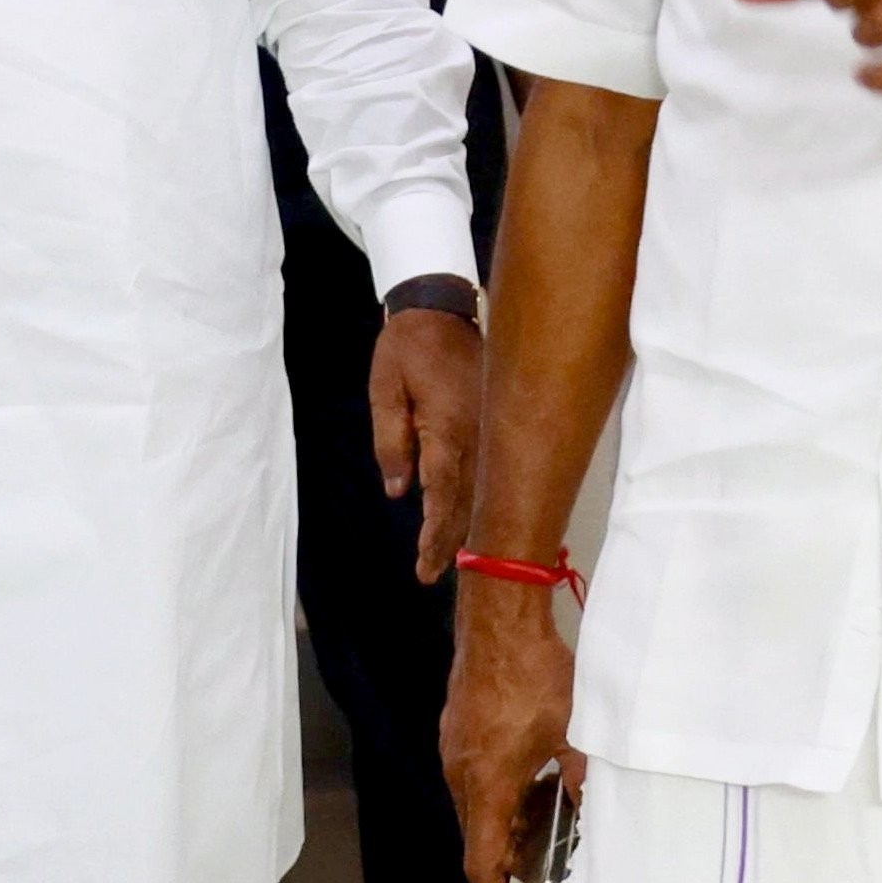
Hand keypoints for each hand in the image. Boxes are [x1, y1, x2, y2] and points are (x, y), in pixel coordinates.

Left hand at [368, 307, 481, 580]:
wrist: (442, 308)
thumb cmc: (406, 349)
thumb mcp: (384, 390)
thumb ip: (391, 442)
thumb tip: (399, 491)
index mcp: (448, 429)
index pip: (443, 494)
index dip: (435, 533)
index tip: (424, 562)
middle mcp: (478, 436)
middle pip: (468, 502)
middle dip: (450, 541)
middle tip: (429, 575)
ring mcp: (492, 430)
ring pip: (484, 491)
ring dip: (468, 527)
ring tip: (451, 561)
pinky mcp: (497, 423)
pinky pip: (492, 472)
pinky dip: (482, 501)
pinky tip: (474, 519)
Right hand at [446, 579, 582, 882]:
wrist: (499, 619)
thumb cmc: (535, 675)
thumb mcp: (574, 734)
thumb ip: (582, 780)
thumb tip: (592, 807)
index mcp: (487, 784)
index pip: (479, 858)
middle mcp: (460, 772)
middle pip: (473, 833)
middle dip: (502, 849)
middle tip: (537, 855)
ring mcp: (452, 747)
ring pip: (468, 802)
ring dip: (496, 815)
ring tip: (535, 814)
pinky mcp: (454, 726)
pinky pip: (465, 773)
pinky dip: (488, 787)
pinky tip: (521, 773)